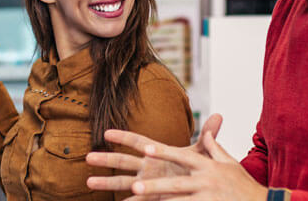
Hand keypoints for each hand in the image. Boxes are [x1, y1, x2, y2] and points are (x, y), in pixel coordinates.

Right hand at [85, 114, 224, 199]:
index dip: (123, 137)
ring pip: (122, 182)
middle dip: (106, 159)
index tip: (106, 132)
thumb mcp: (200, 154)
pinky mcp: (149, 198)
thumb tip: (219, 116)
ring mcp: (145, 184)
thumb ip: (207, 137)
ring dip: (106, 181)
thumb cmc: (195, 168)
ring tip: (88, 182)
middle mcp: (147, 168)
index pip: (138, 142)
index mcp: (157, 154)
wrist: (198, 188)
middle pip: (123, 162)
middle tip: (88, 157)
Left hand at [128, 128, 266, 199]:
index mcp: (209, 167)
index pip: (183, 157)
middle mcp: (208, 182)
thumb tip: (205, 133)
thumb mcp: (230, 164)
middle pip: (177, 184)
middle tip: (135, 186)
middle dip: (155, 186)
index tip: (145, 150)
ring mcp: (208, 199)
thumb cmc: (243, 185)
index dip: (163, 152)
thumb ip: (214, 148)